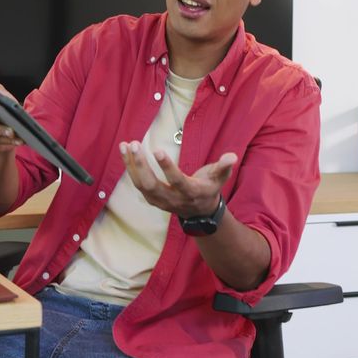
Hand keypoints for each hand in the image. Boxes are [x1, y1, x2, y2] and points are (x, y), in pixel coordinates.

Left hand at [119, 140, 235, 217]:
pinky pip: (137, 183)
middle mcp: (173, 200)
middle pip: (153, 185)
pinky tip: (125, 152)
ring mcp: (160, 201)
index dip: (167, 168)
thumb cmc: (209, 188)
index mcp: (191, 193)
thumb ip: (224, 167)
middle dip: (142, 165)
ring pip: (141, 185)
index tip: (158, 150)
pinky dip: (129, 168)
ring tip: (125, 145)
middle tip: (135, 145)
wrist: (199, 212)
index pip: (178, 181)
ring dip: (131, 165)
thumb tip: (232, 156)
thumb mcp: (220, 178)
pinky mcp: (151, 198)